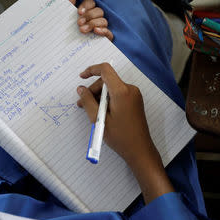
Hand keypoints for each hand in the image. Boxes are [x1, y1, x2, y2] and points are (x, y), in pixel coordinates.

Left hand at [67, 0, 113, 40]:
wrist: (68, 51)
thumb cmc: (69, 33)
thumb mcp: (67, 20)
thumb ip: (69, 7)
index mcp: (88, 12)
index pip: (91, 3)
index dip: (86, 6)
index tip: (78, 13)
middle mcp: (96, 18)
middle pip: (99, 11)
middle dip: (89, 16)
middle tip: (79, 23)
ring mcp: (102, 28)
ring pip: (103, 20)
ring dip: (93, 23)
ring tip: (82, 30)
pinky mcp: (106, 38)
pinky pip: (109, 33)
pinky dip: (103, 30)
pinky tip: (96, 31)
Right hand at [77, 63, 173, 202]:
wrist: (139, 149)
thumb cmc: (120, 136)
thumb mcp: (99, 119)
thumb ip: (87, 101)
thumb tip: (80, 89)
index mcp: (122, 91)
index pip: (106, 70)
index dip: (91, 70)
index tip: (81, 77)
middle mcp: (130, 89)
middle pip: (107, 81)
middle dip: (93, 90)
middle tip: (81, 103)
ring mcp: (134, 95)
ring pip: (112, 88)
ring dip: (99, 96)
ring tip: (89, 110)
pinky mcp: (135, 101)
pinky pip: (118, 94)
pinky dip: (107, 100)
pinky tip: (100, 111)